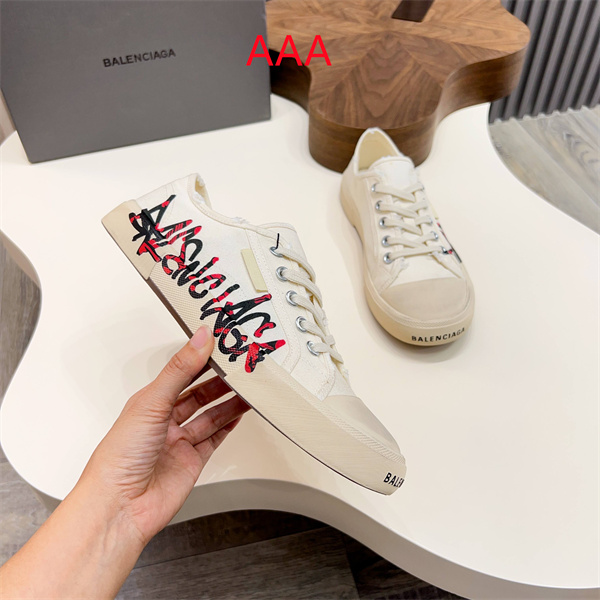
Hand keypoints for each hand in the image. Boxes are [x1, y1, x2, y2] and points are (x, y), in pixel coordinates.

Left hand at [79, 325, 249, 545]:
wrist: (121, 507)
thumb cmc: (119, 458)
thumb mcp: (152, 402)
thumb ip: (180, 370)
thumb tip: (200, 339)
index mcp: (149, 402)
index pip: (181, 372)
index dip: (201, 357)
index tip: (221, 343)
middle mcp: (164, 420)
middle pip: (199, 393)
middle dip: (220, 379)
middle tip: (240, 365)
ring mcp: (179, 442)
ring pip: (210, 415)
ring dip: (229, 401)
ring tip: (248, 386)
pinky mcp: (192, 461)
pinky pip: (215, 438)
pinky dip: (229, 425)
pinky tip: (239, 414)